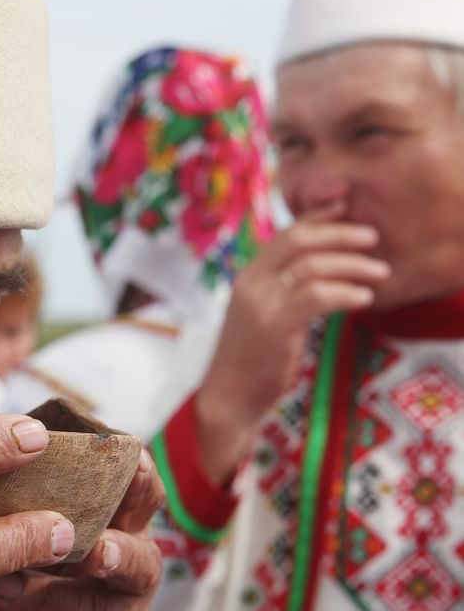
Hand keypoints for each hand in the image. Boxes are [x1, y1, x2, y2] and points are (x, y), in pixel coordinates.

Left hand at [0, 450, 164, 610]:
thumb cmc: (28, 555)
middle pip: (136, 561)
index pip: (144, 493)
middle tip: (89, 550)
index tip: (127, 464)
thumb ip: (32, 492)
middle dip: (110, 555)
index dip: (139, 479)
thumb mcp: (31, 518)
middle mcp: (136, 568)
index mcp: (125, 522)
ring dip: (38, 599)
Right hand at [196, 201, 388, 481]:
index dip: (320, 218)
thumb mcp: (267, 314)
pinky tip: (364, 298)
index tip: (350, 213)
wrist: (229, 396)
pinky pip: (316, 296)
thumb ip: (287, 289)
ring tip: (380, 273)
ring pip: (312, 266)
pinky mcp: (274, 325)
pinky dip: (345, 293)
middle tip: (373, 237)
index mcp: (250, 275)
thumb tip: (324, 272)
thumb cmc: (252, 360)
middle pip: (299, 239)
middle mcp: (251, 281)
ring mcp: (260, 302)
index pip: (287, 233)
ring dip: (353, 265)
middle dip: (341, 234)